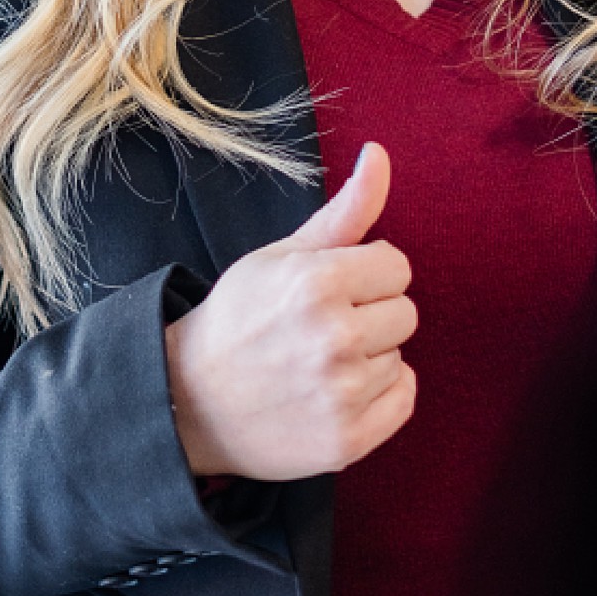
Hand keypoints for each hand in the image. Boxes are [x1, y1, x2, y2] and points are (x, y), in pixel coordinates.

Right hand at [164, 141, 417, 482]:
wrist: (191, 399)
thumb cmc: (241, 317)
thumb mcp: (283, 255)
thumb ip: (345, 211)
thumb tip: (380, 155)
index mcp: (318, 283)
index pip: (396, 266)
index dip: (364, 274)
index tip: (329, 289)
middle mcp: (334, 338)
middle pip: (405, 312)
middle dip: (370, 314)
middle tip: (319, 327)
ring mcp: (341, 394)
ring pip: (400, 357)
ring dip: (369, 357)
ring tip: (318, 362)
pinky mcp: (347, 440)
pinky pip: (403, 400)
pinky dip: (379, 395)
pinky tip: (336, 391)